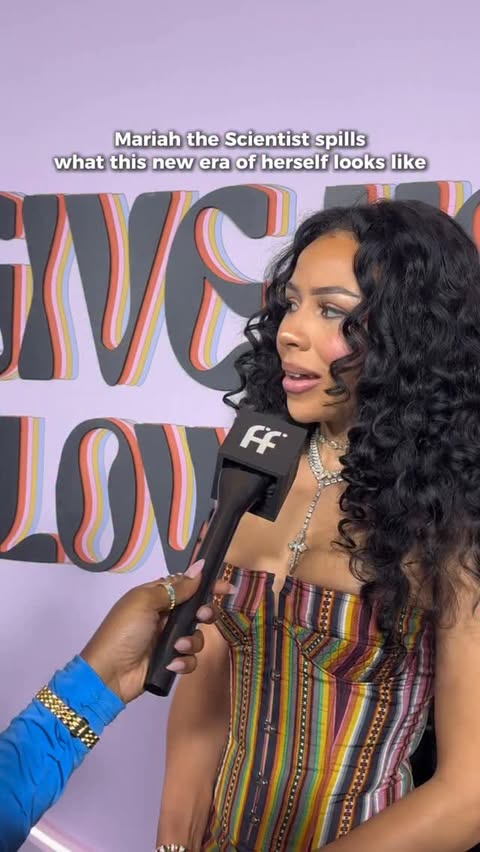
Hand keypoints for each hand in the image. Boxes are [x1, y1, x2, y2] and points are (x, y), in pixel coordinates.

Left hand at [80, 560, 233, 702]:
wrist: (108, 674)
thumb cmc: (124, 631)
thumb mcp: (146, 601)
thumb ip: (176, 587)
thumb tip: (200, 567)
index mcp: (156, 596)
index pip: (187, 586)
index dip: (207, 585)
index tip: (227, 588)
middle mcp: (164, 616)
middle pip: (197, 610)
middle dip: (204, 614)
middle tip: (202, 617)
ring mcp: (168, 640)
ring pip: (197, 636)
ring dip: (192, 641)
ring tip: (178, 647)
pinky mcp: (170, 661)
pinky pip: (190, 658)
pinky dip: (184, 661)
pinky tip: (172, 663)